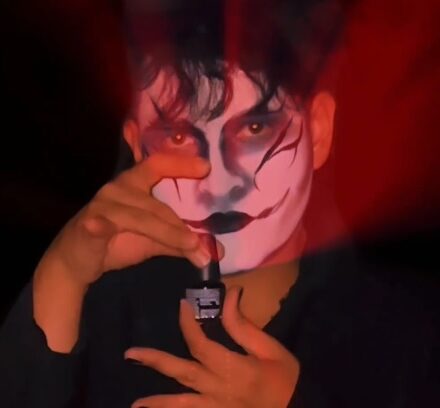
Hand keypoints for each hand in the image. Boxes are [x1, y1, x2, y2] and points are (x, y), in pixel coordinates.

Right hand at [40, 153, 221, 288]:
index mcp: (134, 184)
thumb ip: (180, 241)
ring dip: (169, 234)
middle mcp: (119, 188)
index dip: (180, 164)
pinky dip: (102, 225)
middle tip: (206, 249)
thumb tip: (214, 252)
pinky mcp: (88, 223)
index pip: (157, 165)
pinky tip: (100, 227)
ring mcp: (102, 205)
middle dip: (183, 229)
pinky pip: (101, 224)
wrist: (76, 260)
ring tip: (193, 249)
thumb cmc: (116, 241)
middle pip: (158, 206)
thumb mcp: (153, 239)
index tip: (206, 166)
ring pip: (142, 217)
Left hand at [125, 287, 299, 407]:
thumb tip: (229, 295)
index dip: (187, 324)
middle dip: (156, 362)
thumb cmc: (286, 377)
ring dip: (158, 403)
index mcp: (233, 369)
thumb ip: (244, 325)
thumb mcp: (270, 348)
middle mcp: (219, 390)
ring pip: (182, 405)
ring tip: (136, 404)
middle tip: (131, 354)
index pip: (200, 344)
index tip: (181, 305)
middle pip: (182, 374)